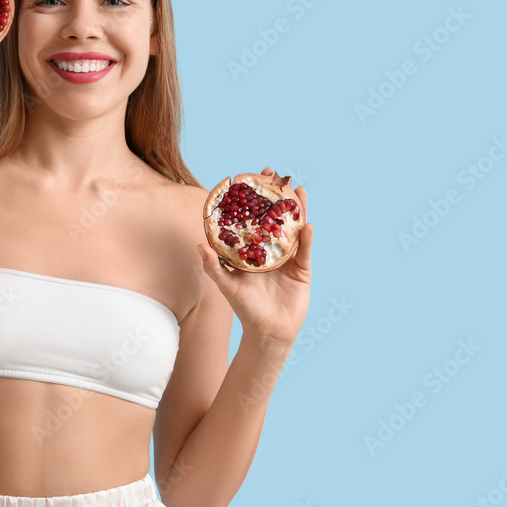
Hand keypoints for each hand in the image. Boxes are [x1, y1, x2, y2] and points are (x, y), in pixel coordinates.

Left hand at [197, 167, 314, 346]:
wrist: (269, 331)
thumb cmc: (245, 309)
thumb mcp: (227, 286)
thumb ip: (214, 267)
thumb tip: (199, 245)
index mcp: (251, 250)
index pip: (250, 220)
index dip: (250, 201)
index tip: (246, 180)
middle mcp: (269, 250)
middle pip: (273, 217)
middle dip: (274, 196)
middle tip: (274, 174)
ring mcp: (287, 258)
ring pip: (292, 228)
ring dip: (296, 209)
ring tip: (297, 190)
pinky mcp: (301, 269)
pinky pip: (304, 250)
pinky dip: (305, 238)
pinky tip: (306, 224)